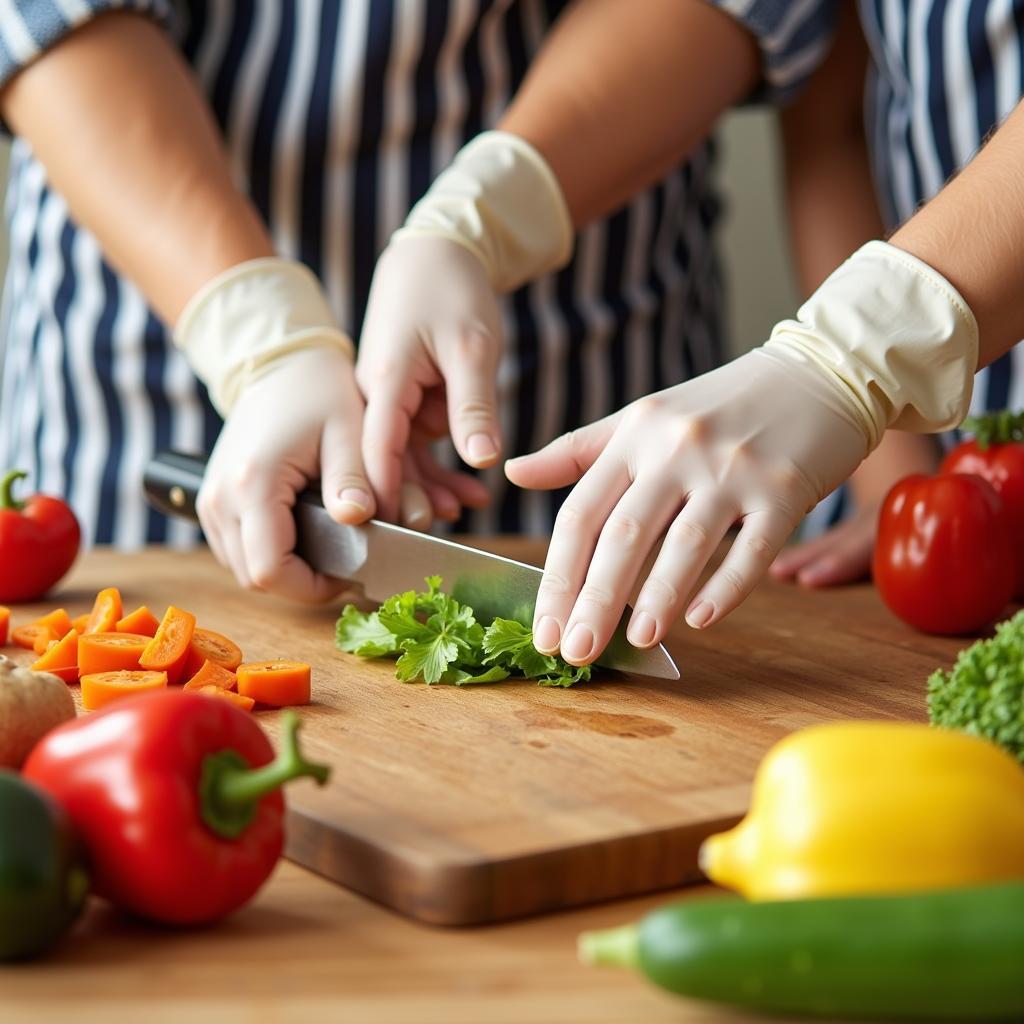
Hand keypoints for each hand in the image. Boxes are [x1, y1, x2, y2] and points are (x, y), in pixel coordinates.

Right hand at [197, 346, 374, 601]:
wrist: (277, 362)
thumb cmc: (317, 390)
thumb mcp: (348, 428)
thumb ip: (354, 478)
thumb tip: (359, 520)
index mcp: (253, 483)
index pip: (271, 571)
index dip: (314, 587)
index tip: (351, 573)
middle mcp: (220, 498)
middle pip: (255, 579)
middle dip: (304, 582)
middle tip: (347, 562)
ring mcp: (210, 502)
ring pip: (244, 569)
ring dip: (287, 569)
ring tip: (329, 547)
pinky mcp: (213, 501)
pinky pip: (238, 550)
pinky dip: (270, 552)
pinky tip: (305, 534)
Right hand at [356, 236, 499, 521]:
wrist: (436, 251)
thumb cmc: (452, 289)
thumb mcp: (472, 347)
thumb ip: (474, 405)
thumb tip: (482, 460)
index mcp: (383, 382)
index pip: (376, 452)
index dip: (383, 496)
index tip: (396, 534)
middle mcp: (376, 396)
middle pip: (384, 464)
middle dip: (410, 499)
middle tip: (441, 530)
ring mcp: (388, 400)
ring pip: (404, 458)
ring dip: (433, 485)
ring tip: (471, 507)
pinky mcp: (403, 401)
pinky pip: (417, 443)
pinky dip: (441, 465)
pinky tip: (471, 491)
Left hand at [505, 348, 869, 664]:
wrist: (816, 373)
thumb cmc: (718, 405)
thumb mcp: (641, 418)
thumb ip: (578, 450)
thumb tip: (513, 473)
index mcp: (635, 435)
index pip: (582, 514)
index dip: (558, 575)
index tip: (544, 628)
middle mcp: (677, 449)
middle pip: (623, 534)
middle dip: (594, 600)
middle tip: (575, 652)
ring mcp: (733, 469)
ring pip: (685, 542)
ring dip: (656, 598)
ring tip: (634, 642)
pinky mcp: (785, 488)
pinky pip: (752, 547)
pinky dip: (726, 587)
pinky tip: (701, 621)